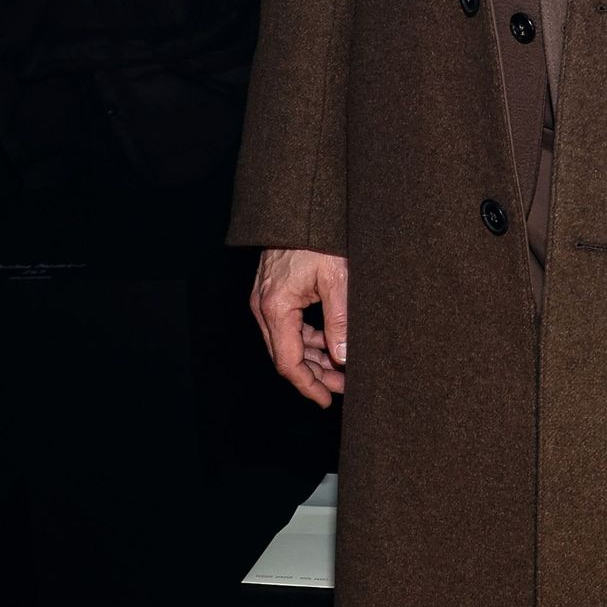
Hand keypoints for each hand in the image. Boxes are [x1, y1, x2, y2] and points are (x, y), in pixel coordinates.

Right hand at [251, 247, 348, 407]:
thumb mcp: (337, 279)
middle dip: (315, 376)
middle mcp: (263, 307)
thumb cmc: (317, 237)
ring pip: (286, 343)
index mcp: (275, 307)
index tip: (328, 399)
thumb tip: (343, 358)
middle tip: (343, 387)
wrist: (300, 207)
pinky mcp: (272, 293)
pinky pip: (287, 327)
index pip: (288, 362)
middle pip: (285, 356)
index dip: (308, 385)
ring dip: (312, 359)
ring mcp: (265, 300)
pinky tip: (328, 344)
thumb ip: (340, 321)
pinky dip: (307, 340)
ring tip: (341, 369)